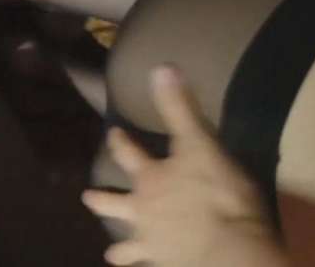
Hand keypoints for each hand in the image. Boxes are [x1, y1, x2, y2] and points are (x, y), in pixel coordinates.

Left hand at [83, 65, 288, 266]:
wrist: (228, 251)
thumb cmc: (217, 196)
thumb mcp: (201, 145)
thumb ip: (180, 109)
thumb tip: (160, 67)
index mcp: (151, 179)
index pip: (128, 154)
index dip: (119, 142)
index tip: (112, 134)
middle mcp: (142, 211)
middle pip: (113, 203)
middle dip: (100, 199)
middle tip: (85, 197)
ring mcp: (150, 242)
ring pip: (125, 246)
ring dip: (118, 248)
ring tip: (111, 252)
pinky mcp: (162, 265)